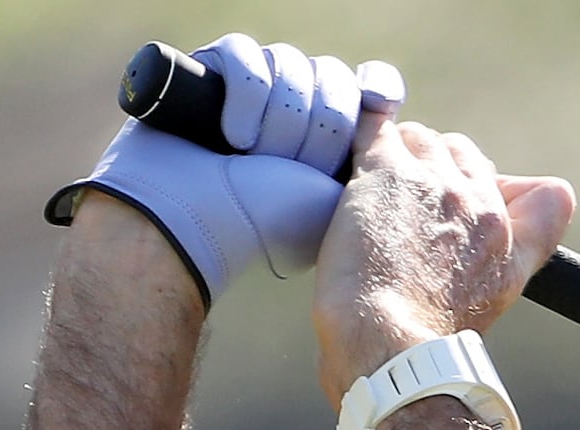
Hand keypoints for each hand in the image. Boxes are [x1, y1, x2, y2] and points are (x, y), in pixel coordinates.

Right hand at [50, 35, 404, 303]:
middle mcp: (295, 107)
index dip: (376, 87)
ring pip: (291, 62)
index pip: (370, 85)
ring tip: (252, 158)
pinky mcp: (210, 71)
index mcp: (331, 136)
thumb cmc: (266, 224)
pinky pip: (246, 54)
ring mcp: (252, 88)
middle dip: (319, 125)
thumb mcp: (339, 201)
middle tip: (292, 166)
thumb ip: (374, 163)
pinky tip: (232, 135)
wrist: (192, 226)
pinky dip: (247, 96)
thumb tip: (387, 119)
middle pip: (333, 74)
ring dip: (279, 119)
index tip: (379, 104)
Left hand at [312, 123, 576, 399]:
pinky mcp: (384, 170)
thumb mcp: (499, 297)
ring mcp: (432, 180)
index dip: (491, 189)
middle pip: (461, 154)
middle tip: (398, 206)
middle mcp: (478, 202)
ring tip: (366, 193)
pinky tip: (345, 143)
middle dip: (432, 169)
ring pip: (417, 137)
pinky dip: (360, 128)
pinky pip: (373, 125)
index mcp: (508, 238)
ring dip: (393, 156)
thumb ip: (523, 250)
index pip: (536, 190)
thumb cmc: (429, 340)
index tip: (460, 203)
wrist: (392, 348)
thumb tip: (542, 218)